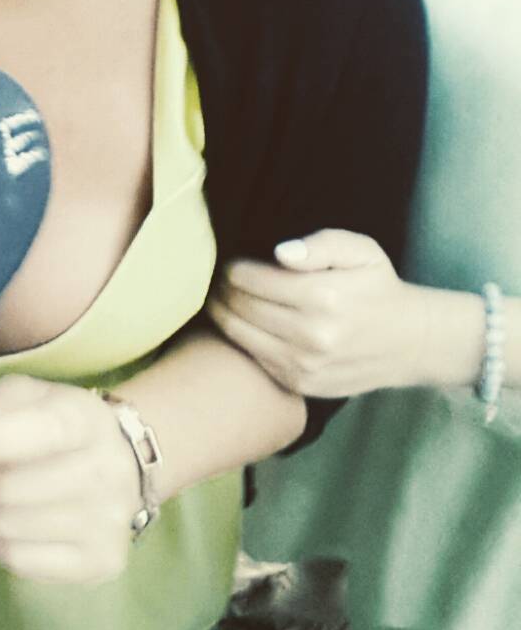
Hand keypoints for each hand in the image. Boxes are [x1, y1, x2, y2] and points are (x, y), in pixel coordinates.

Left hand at [0, 374, 141, 583]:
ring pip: (6, 527)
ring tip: (1, 498)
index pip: (41, 433)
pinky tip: (18, 524)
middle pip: (6, 489)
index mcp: (88, 420)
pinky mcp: (102, 561)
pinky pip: (19, 561)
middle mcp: (107, 471)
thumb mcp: (28, 397)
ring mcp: (109, 522)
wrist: (122, 464)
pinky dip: (2, 543)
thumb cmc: (60, 424)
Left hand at [206, 228, 426, 396]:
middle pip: (240, 306)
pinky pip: (252, 357)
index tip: (232, 264)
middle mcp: (312, 335)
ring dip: (223, 314)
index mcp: (324, 297)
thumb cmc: (377, 287)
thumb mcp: (361, 251)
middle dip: (223, 290)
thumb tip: (280, 253)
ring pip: (238, 334)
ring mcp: (304, 365)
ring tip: (222, 299)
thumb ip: (320, 245)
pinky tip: (241, 323)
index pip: (251, 280)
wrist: (409, 342)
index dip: (233, 269)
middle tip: (221, 281)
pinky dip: (239, 338)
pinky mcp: (299, 384)